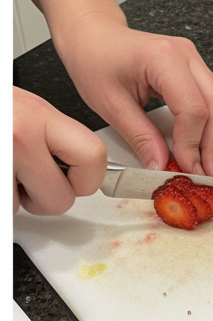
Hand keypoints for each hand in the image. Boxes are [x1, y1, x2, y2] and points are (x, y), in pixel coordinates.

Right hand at [13, 87, 106, 214]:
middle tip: (29, 178)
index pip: (95, 156)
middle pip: (64, 198)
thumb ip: (54, 133)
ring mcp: (4, 157)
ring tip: (7, 171)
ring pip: (33, 208)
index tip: (77, 179)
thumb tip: (83, 161)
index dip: (88, 179)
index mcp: (38, 114)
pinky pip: (8, 210)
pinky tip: (0, 176)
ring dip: (20, 199)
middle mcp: (21, 134)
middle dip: (48, 197)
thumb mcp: (23, 110)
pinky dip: (5, 201)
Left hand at [55, 12, 212, 177]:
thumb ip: (140, 137)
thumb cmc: (94, 59)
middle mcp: (186, 56)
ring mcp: (195, 61)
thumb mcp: (109, 104)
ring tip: (212, 168)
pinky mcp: (197, 71)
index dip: (192, 145)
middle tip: (211, 177)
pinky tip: (207, 150)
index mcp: (162, 58)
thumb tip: (162, 167)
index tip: (185, 169)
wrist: (93, 33)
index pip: (193, 109)